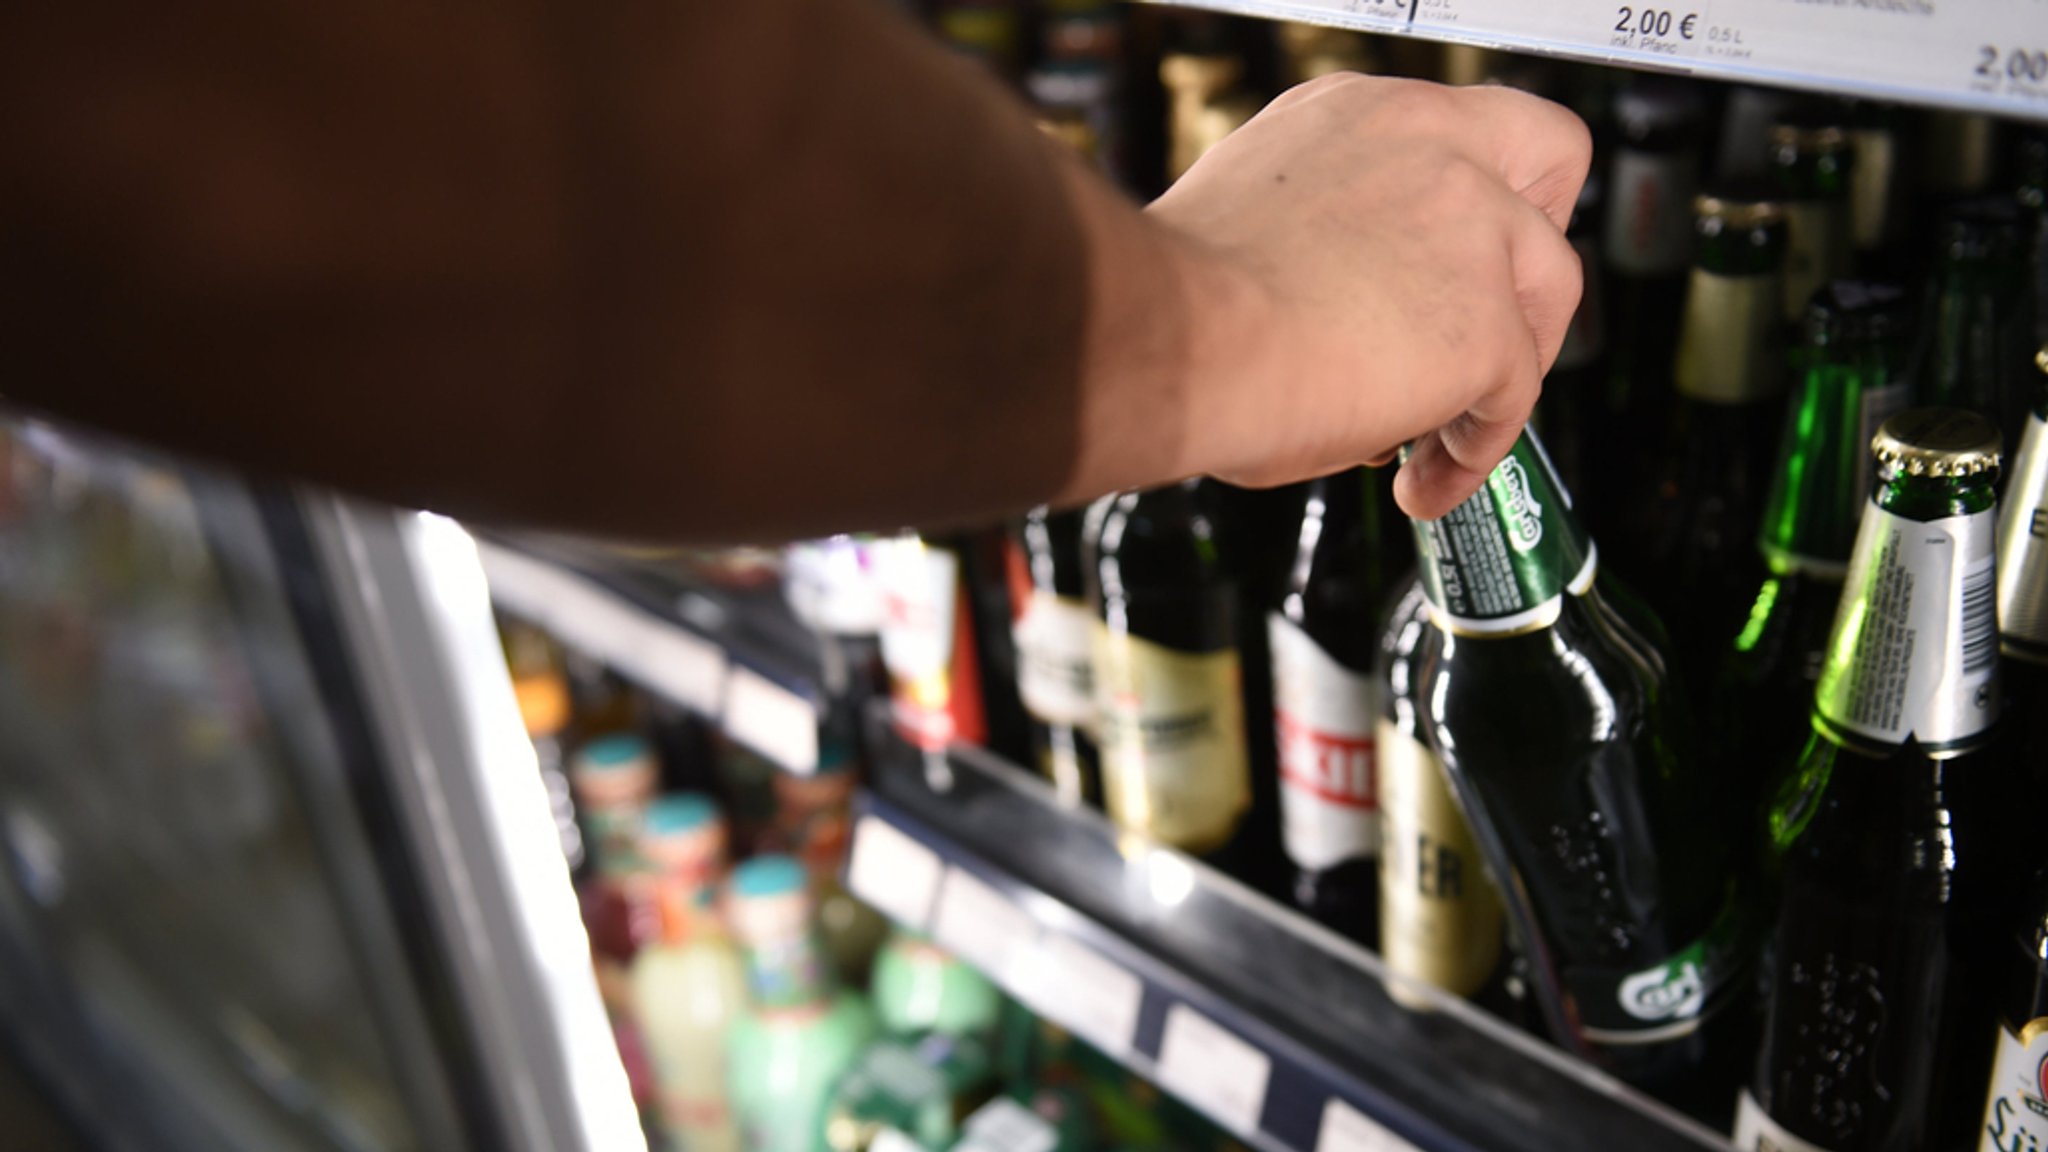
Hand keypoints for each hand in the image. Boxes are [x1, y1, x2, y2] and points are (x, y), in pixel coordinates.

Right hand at [1146, 74, 1589, 519]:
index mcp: (1361, 118)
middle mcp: (1433, 150)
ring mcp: (1475, 232)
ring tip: (1436, 439)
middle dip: (1527, 249)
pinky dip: (1469, 455)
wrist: (1167, 341)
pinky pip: (1508, 404)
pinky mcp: (1487, 326)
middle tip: (1489, 324)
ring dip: (1503, 368)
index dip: (1475, 192)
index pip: (1463, 128)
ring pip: (1548, 294)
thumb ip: (1326, 235)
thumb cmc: (1177, 303)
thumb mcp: (1257, 223)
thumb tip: (1341, 305)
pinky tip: (1417, 484)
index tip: (1455, 253)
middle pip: (1549, 164)